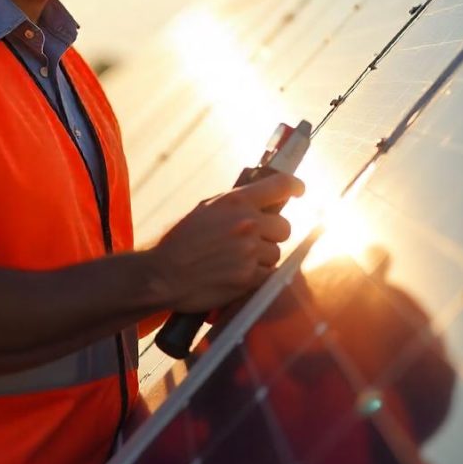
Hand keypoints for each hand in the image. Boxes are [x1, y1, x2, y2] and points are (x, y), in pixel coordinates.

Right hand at [145, 172, 304, 312]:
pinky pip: (269, 274)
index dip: (295, 186)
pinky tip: (238, 274)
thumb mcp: (205, 209)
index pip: (280, 185)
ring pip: (276, 253)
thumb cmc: (181, 241)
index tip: (299, 190)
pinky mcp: (248, 278)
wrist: (163, 273)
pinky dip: (258, 276)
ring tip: (237, 260)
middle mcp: (246, 223)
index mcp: (235, 201)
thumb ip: (236, 204)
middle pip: (284, 227)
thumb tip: (263, 201)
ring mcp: (249, 251)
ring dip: (262, 258)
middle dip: (272, 234)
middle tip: (255, 240)